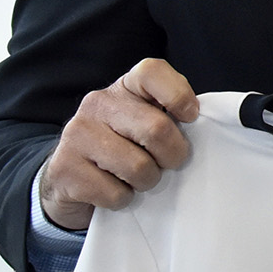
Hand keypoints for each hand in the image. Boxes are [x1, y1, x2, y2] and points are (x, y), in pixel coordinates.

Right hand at [39, 58, 199, 229]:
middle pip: (157, 128)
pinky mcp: (64, 169)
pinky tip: (113, 189)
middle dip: (173, 155)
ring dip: (148, 181)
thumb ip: (171, 117)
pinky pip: (115, 193)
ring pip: (138, 167)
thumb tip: (208, 126)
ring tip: (138, 178)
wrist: (68, 180)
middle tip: (168, 163)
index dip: (179, 95)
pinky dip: (123, 199)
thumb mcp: (146, 124)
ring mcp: (76, 134)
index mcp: (124, 87)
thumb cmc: (123, 149)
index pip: (153, 72)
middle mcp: (98, 104)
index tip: (190, 118)